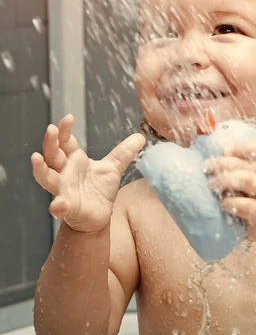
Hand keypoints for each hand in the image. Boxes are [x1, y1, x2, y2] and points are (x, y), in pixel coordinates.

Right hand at [31, 114, 144, 233]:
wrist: (99, 216)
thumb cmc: (100, 190)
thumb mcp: (113, 168)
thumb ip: (124, 152)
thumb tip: (140, 136)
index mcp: (74, 160)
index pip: (65, 141)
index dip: (64, 130)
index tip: (68, 118)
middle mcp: (64, 173)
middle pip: (52, 155)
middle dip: (50, 142)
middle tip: (51, 129)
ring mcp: (63, 190)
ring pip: (46, 177)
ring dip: (40, 169)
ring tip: (36, 158)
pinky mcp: (67, 208)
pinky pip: (59, 207)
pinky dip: (57, 206)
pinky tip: (58, 205)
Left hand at [205, 140, 255, 248]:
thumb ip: (250, 164)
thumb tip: (222, 153)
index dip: (241, 147)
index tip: (225, 150)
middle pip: (246, 164)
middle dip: (222, 164)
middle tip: (207, 167)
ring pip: (244, 180)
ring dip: (223, 180)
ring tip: (212, 184)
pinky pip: (242, 204)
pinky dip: (229, 202)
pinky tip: (224, 203)